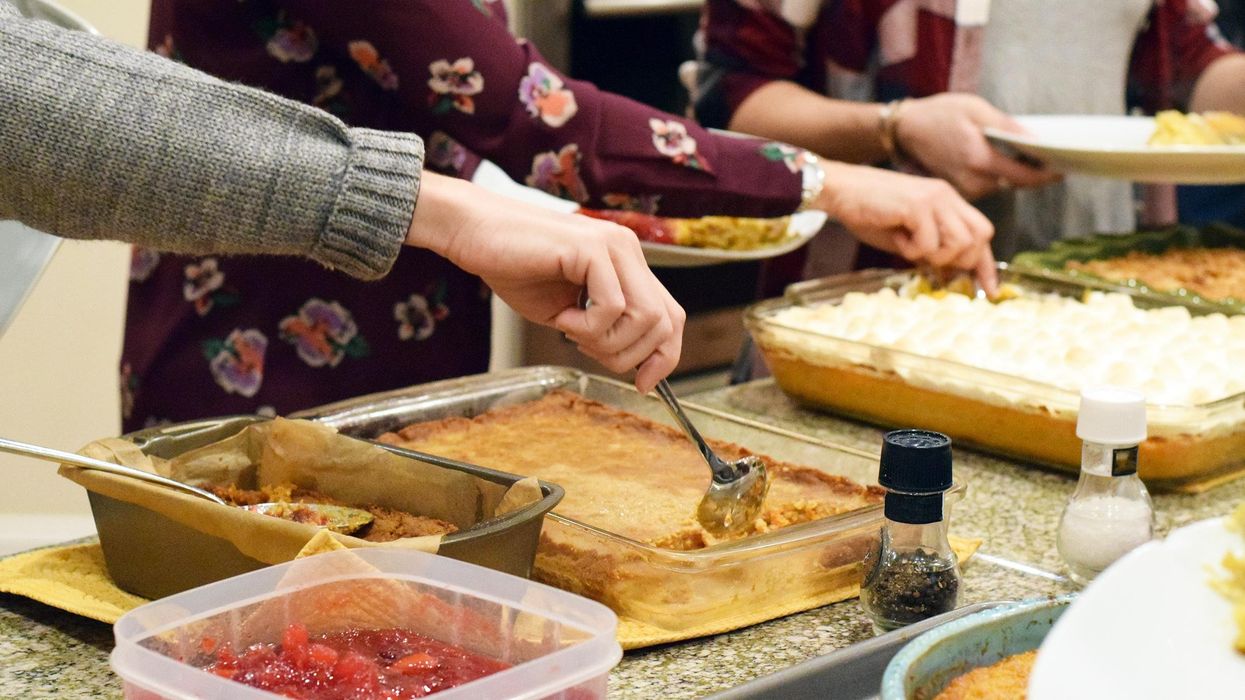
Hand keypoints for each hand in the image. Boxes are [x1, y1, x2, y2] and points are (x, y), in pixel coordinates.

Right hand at [405, 173, 684, 392]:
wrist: (473, 232)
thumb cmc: (513, 268)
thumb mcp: (568, 310)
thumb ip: (604, 328)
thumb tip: (635, 364)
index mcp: (626, 263)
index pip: (671, 315)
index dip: (664, 356)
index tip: (643, 384)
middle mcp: (628, 250)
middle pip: (664, 322)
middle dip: (629, 355)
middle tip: (586, 348)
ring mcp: (613, 245)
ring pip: (646, 318)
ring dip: (607, 341)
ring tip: (571, 332)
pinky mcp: (592, 248)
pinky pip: (613, 307)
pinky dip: (587, 327)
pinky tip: (561, 318)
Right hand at [813, 162, 998, 294]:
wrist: (841, 189)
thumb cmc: (868, 211)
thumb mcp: (906, 232)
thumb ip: (930, 245)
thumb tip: (946, 269)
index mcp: (947, 200)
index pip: (981, 233)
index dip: (986, 264)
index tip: (989, 290)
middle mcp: (946, 196)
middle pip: (980, 236)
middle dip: (959, 259)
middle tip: (929, 259)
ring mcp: (934, 198)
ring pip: (960, 242)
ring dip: (935, 255)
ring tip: (910, 246)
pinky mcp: (918, 206)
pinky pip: (929, 242)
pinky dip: (912, 250)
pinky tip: (897, 237)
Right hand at [894, 94, 1060, 199]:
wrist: (906, 130)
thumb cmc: (940, 114)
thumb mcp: (976, 109)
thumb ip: (1007, 126)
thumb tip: (1036, 141)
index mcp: (978, 159)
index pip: (1024, 175)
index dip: (1047, 174)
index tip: (1064, 169)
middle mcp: (972, 180)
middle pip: (1016, 183)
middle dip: (1034, 172)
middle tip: (1054, 158)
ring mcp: (964, 189)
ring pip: (1003, 185)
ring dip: (1016, 173)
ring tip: (1030, 157)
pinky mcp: (960, 190)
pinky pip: (988, 185)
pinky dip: (999, 175)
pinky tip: (1004, 159)